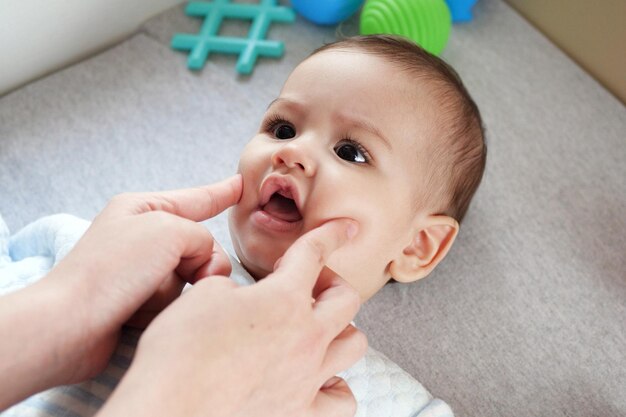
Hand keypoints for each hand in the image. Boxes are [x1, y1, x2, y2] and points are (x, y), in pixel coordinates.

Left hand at [21, 176, 240, 390]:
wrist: (69, 325)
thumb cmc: (112, 270)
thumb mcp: (167, 231)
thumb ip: (201, 237)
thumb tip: (204, 266)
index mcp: (143, 209)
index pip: (196, 199)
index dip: (222, 193)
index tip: (241, 185)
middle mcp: (141, 236)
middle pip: (199, 245)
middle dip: (200, 262)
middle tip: (195, 276)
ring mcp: (139, 270)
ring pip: (189, 276)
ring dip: (174, 289)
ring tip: (145, 296)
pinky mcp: (137, 301)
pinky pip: (173, 300)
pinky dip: (162, 308)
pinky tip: (137, 313)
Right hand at [99, 219, 366, 416]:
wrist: (170, 410)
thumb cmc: (180, 353)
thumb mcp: (203, 295)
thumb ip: (235, 286)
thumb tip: (244, 296)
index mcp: (283, 300)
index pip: (315, 253)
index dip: (331, 233)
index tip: (346, 227)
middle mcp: (305, 338)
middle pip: (346, 298)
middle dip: (331, 282)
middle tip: (308, 285)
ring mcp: (307, 379)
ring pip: (354, 345)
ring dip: (339, 329)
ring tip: (316, 329)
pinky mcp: (301, 414)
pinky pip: (341, 399)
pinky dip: (335, 384)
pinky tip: (318, 378)